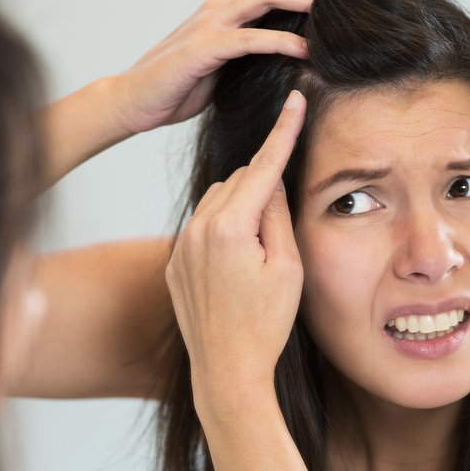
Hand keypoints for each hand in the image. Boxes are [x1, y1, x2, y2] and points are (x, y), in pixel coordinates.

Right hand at [111, 0, 315, 134]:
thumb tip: (289, 56)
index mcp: (226, 7)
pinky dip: (280, 42)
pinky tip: (305, 51)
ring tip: (334, 13)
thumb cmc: (178, 85)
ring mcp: (210, 24)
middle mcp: (220, 7)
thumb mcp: (223, 64)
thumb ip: (250, 52)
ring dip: (302, 2)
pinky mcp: (204, 49)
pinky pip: (249, 39)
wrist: (134, 100)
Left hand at [165, 91, 305, 403]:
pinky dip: (221, 230)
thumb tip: (269, 180)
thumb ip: (277, 214)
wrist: (226, 370)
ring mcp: (181, 245)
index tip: (295, 100)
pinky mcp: (174, 262)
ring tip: (258, 255)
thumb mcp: (288, 267)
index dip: (283, 131)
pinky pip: (201, 227)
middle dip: (262, 186)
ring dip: (240, 208)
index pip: (263, 165)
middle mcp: (197, 228)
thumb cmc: (266, 323)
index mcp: (230, 226)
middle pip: (239, 181)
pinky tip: (235, 266)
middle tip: (280, 229)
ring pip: (218, 201)